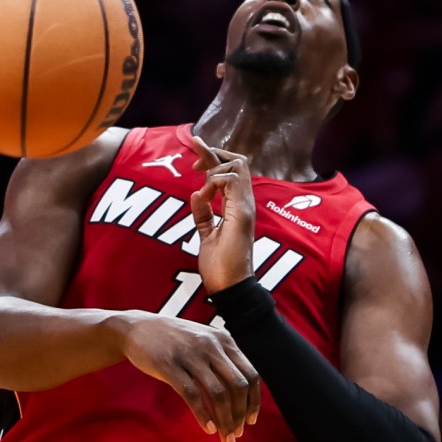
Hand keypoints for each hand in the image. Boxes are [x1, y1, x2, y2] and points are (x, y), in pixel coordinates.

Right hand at [116, 310, 261, 439]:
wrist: (136, 328)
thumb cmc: (173, 339)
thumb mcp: (203, 340)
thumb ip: (222, 360)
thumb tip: (242, 396)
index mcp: (223, 340)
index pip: (250, 375)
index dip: (253, 401)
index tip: (250, 420)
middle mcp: (209, 345)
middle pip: (238, 386)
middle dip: (240, 415)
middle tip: (236, 434)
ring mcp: (189, 354)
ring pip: (218, 394)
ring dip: (225, 420)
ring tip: (224, 437)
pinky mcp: (168, 365)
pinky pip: (193, 395)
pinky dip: (204, 416)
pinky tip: (208, 428)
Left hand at [190, 138, 256, 291]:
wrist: (230, 288)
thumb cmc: (221, 267)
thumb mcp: (207, 235)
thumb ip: (203, 215)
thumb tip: (195, 194)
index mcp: (237, 208)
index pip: (230, 173)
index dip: (213, 158)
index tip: (195, 157)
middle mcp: (245, 204)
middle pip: (237, 162)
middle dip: (214, 153)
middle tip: (195, 155)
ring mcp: (245, 208)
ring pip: (238, 165)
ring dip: (215, 165)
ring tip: (201, 181)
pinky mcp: (242, 214)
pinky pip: (233, 181)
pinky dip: (215, 180)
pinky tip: (204, 194)